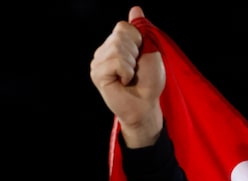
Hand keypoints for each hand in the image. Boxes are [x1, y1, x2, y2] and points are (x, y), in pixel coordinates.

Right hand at [89, 6, 164, 146]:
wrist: (146, 105)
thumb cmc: (149, 82)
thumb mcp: (151, 52)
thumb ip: (142, 31)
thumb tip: (135, 9)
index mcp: (116, 43)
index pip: (123, 27)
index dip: (138, 41)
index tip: (141, 56)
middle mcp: (104, 50)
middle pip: (120, 35)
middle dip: (135, 53)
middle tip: (135, 70)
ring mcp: (98, 61)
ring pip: (117, 48)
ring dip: (131, 64)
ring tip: (130, 77)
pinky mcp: (96, 73)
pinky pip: (115, 62)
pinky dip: (126, 72)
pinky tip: (123, 81)